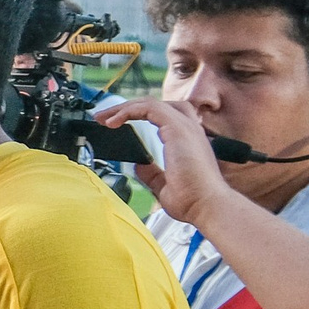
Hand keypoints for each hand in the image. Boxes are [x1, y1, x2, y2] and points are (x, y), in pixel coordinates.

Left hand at [95, 97, 236, 230]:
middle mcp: (188, 130)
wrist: (207, 205)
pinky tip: (112, 122)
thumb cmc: (192, 200)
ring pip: (150, 103)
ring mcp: (185, 127)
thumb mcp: (163, 185)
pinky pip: (149, 108)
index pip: (163, 116)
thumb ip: (151, 173)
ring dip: (123, 107)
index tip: (114, 124)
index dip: (138, 115)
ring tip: (102, 118)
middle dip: (127, 107)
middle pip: (156, 105)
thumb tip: (139, 165)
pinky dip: (128, 111)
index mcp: (187, 141)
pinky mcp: (178, 128)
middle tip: (103, 117)